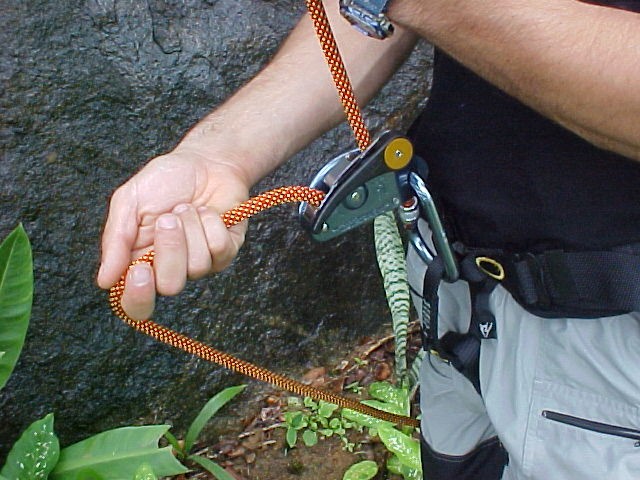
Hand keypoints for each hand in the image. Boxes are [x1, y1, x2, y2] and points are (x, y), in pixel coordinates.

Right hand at [98, 147, 249, 320]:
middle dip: (170, 249)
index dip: (138, 296)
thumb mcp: (129, 202)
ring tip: (186, 208)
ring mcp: (201, 263)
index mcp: (140, 262)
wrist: (203, 162)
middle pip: (171, 286)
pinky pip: (219, 249)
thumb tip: (104, 280)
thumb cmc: (164, 182)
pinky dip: (211, 223)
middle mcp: (170, 268)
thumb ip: (116, 239)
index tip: (140, 271)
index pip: (136, 303)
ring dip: (190, 227)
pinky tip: (207, 211)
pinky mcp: (226, 251)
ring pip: (197, 266)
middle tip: (167, 219)